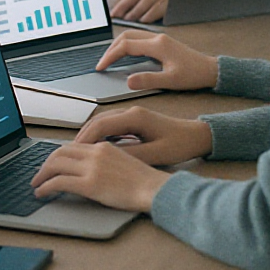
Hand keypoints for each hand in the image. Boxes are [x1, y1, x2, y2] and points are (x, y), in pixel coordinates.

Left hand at [30, 141, 170, 211]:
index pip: (72, 146)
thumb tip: (90, 169)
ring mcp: (91, 168)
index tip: (51, 164)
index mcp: (103, 146)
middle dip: (46, 164)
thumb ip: (105, 161)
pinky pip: (59, 182)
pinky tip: (42, 193)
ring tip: (36, 184)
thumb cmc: (145, 181)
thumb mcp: (123, 161)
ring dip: (42, 174)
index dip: (58, 155)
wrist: (155, 189)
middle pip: (60, 152)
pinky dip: (46, 186)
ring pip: (56, 165)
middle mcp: (94, 153)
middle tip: (39, 174)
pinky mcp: (90, 184)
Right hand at [74, 106, 211, 165]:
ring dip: (90, 134)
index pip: (101, 124)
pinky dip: (100, 134)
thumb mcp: (157, 154)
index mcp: (135, 117)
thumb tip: (108, 158)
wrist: (199, 135)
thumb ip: (132, 155)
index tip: (74, 151)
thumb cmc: (182, 143)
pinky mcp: (135, 119)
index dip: (86, 138)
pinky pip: (111, 124)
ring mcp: (133, 114)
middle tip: (69, 152)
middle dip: (83, 135)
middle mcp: (131, 111)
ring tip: (79, 151)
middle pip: (98, 120)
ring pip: (103, 121)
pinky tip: (98, 146)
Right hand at [96, 30, 218, 91]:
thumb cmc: (194, 75)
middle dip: (110, 49)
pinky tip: (125, 54)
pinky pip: (138, 37)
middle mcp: (156, 37)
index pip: (125, 46)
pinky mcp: (162, 41)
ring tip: (109, 58)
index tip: (101, 67)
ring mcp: (159, 37)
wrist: (211, 70)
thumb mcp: (171, 81)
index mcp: (157, 45)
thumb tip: (128, 81)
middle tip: (102, 63)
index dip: (110, 56)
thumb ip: (148, 80)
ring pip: (131, 34)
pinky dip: (127, 44)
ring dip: (118, 44)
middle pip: (125, 36)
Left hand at [109, 0, 169, 22]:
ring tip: (131, 22)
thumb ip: (137, 4)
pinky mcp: (169, 5)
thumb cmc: (162, 0)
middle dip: (127, 13)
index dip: (119, 7)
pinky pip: (155, 12)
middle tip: (121, 20)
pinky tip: (144, 21)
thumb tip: (121, 14)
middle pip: (135, 2)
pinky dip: (148, 17)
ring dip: (136, 15)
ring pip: (144, 7)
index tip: (112, 15)